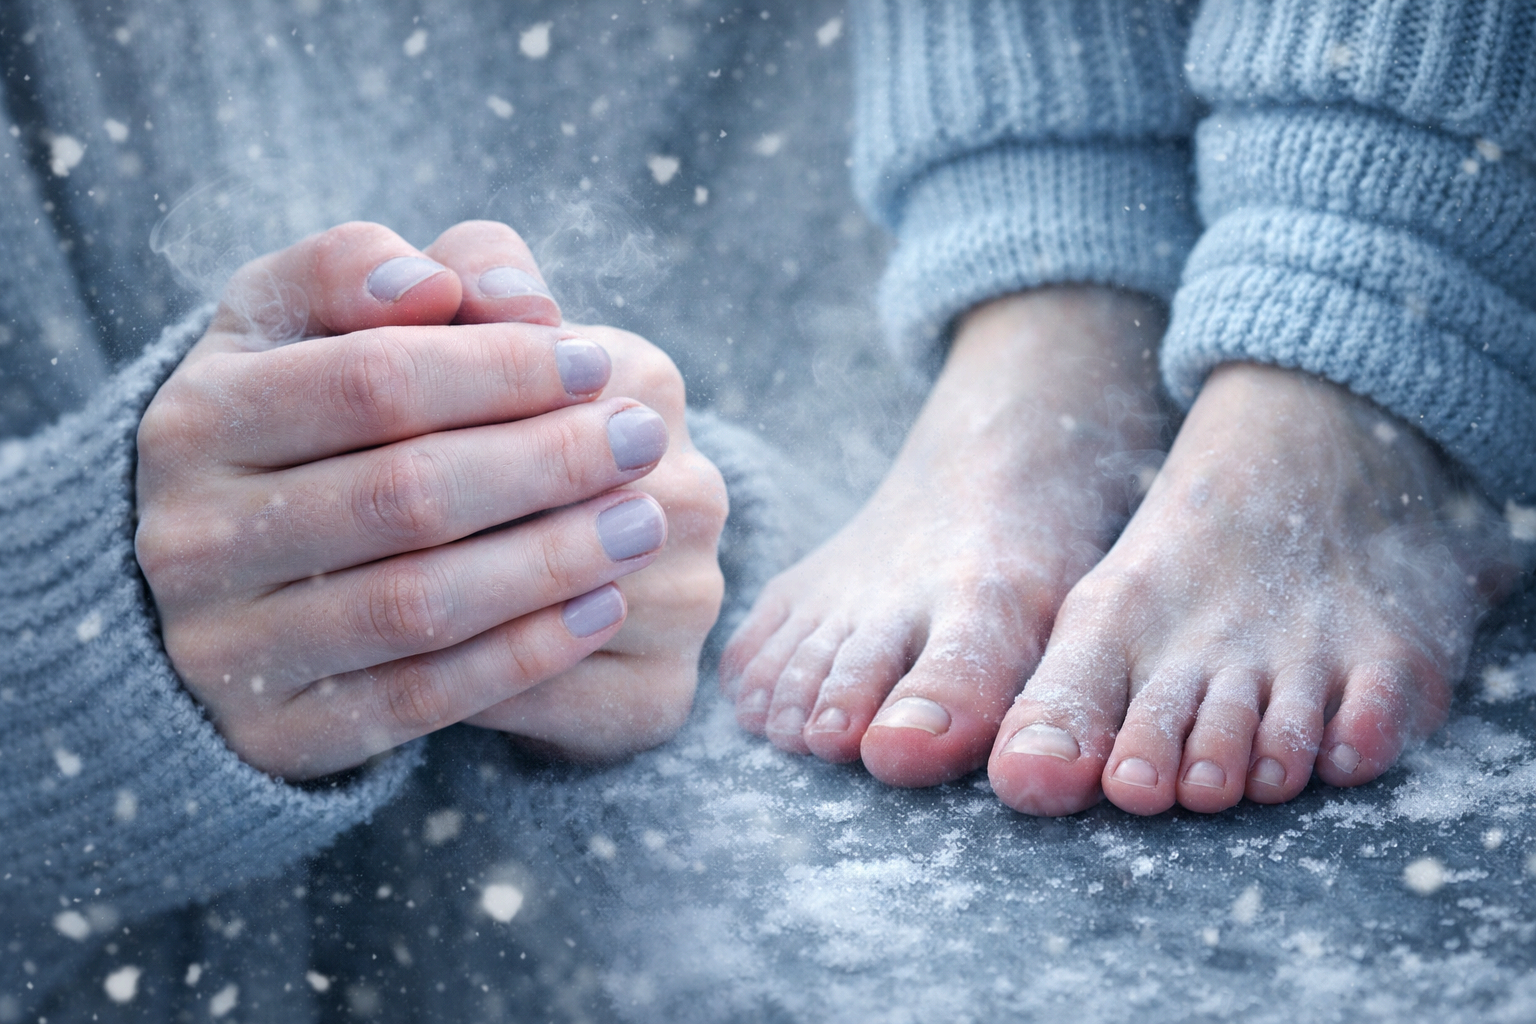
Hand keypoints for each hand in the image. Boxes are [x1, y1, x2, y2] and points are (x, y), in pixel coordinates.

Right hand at [136, 221, 688, 778]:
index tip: (594, 361)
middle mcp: (190, 537)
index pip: (374, 381)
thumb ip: (369, 271)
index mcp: (198, 416)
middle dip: (547, 463)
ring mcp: (223, 649)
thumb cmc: (298, 416)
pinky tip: (600, 608)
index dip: (500, 369)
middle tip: (645, 439)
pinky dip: (523, 654)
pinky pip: (420, 699)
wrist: (223, 571)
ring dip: (552, 562)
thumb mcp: (307, 323)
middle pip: (405, 495)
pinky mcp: (278, 735)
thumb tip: (444, 285)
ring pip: (419, 604)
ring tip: (645, 524)